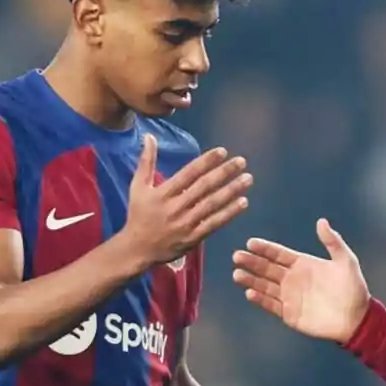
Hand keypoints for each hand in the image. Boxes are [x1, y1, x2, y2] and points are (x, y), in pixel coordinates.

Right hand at [121, 134, 251, 267]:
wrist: (137, 249)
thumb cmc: (139, 215)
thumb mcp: (138, 187)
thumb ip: (146, 161)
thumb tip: (150, 136)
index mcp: (163, 193)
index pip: (188, 174)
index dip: (206, 162)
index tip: (222, 152)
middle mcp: (176, 207)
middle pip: (204, 187)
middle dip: (224, 173)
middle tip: (241, 161)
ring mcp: (186, 224)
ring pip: (212, 204)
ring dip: (231, 191)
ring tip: (247, 179)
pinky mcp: (194, 238)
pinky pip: (214, 223)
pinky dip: (229, 213)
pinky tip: (243, 202)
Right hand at [232, 218, 369, 343]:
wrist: (356, 318)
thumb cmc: (353, 288)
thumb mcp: (346, 261)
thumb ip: (333, 242)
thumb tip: (321, 221)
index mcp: (303, 264)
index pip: (278, 254)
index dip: (265, 248)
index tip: (250, 242)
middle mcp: (292, 279)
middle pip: (267, 268)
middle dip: (252, 262)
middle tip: (237, 256)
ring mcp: (289, 296)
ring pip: (265, 286)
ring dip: (251, 280)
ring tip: (237, 274)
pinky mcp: (289, 314)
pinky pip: (271, 305)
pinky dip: (260, 299)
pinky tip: (250, 292)